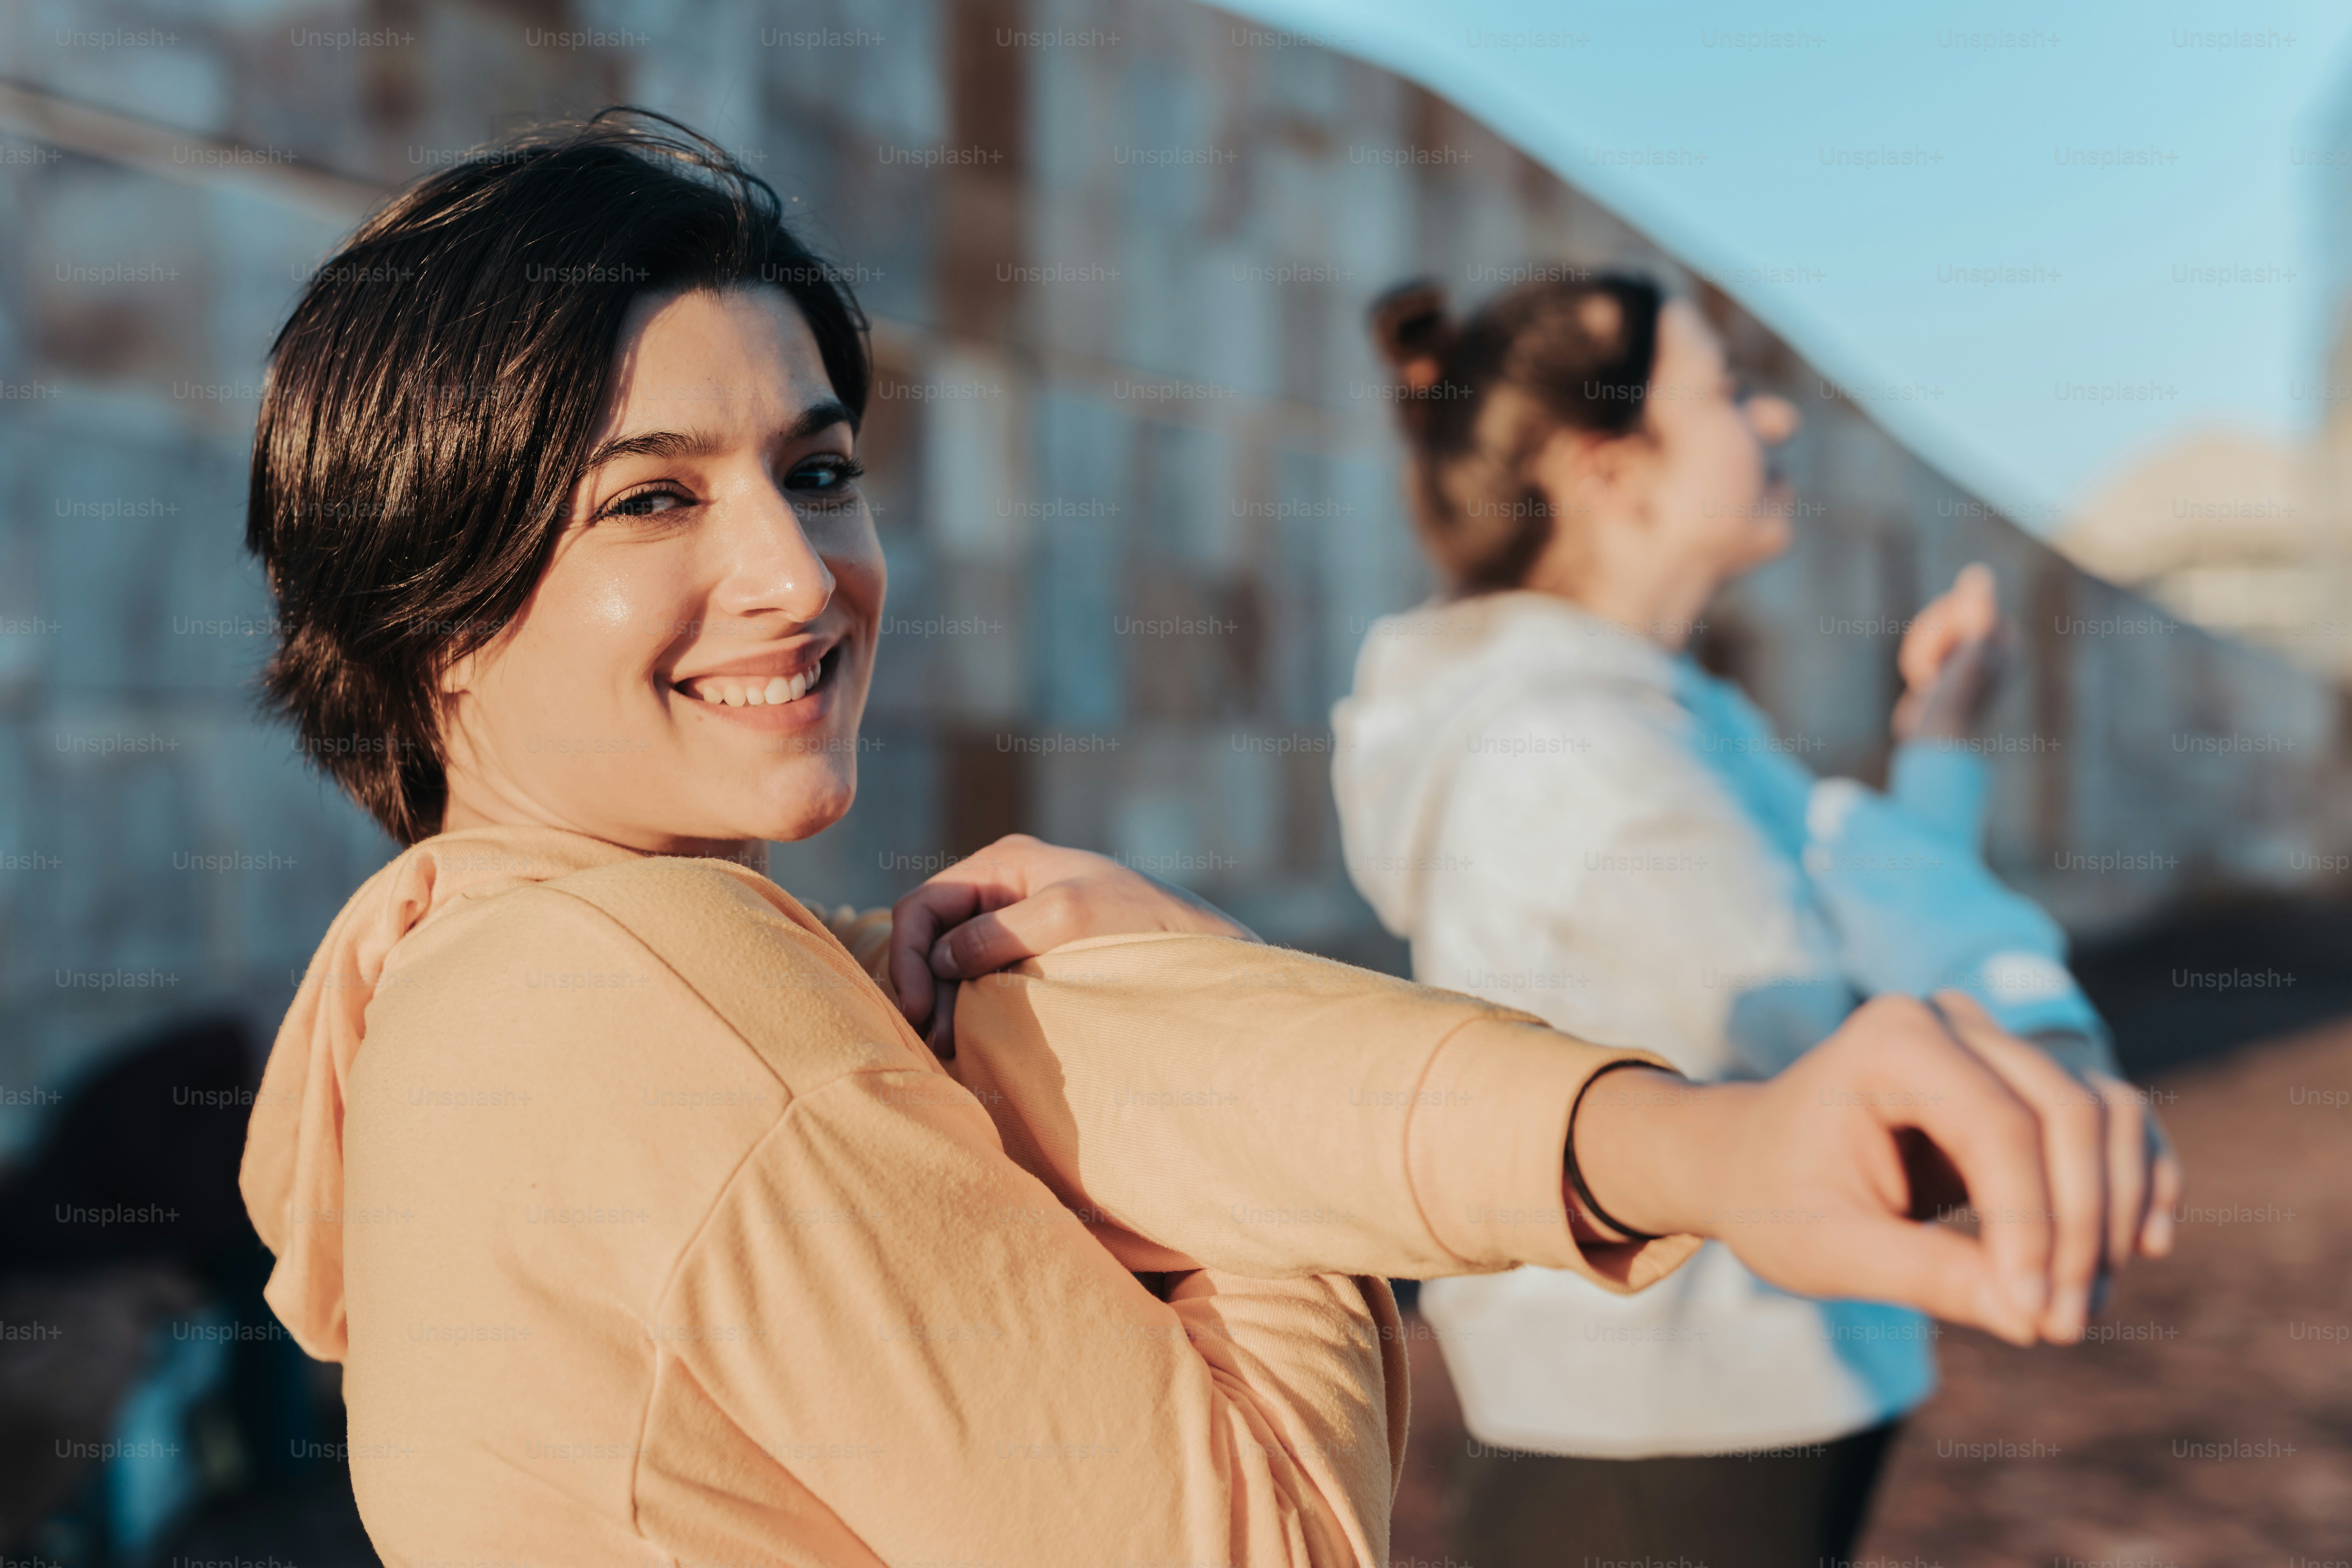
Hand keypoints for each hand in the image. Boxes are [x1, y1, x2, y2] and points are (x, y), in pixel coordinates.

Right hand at [888, 834, 1258, 1056]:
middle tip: (938, 1042)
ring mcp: (1015, 926)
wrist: (1200, 953)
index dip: (908, 955)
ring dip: (944, 1005)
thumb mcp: (1067, 917)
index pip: (924, 904)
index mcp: (1004, 864)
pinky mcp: (1030, 961)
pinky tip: (971, 1041)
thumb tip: (939, 960)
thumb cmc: (1141, 923)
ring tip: (952, 1049)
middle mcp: (1001, 890)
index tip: (919, 1010)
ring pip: (950, 965)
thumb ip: (998, 933)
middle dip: (924, 987)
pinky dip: (967, 1010)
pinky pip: (980, 982)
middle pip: (929, 937)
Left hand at [1569, 992, 2179, 1345]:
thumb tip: (2033, 1318)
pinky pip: (2109, 1118)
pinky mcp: (2023, 1079)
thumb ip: (1930, 1277)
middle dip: (2080, 1228)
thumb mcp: (1833, 1249)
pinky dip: (2134, 1176)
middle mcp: (1952, 1022)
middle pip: (2066, 1114)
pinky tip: (2141, 1245)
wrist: (1749, 1158)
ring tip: (2087, 1303)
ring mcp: (1994, 1042)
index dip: (2034, 1228)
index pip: (1999, 1129)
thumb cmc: (1775, 1197)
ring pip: (2103, 1113)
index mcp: (1892, 1039)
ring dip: (2113, 1211)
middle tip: (2066, 1325)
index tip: (2035, 1317)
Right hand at [1894, 562, 2006, 740]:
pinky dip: (1917, 661)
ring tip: (1928, 676)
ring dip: (1923, 649)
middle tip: (1937, 662)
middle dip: (1936, 634)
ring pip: (1934, 631)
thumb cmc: (1959, 693)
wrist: (1934, 733)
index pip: (1976, 605)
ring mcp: (1964, 663)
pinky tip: (1923, 683)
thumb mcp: (1973, 645)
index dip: (1957, 614)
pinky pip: (1924, 648)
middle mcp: (1989, 652)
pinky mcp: (1942, 673)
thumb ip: (1979, 607)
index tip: (1952, 637)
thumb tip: (1978, 573)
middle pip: (1952, 615)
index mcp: (2006, 644)